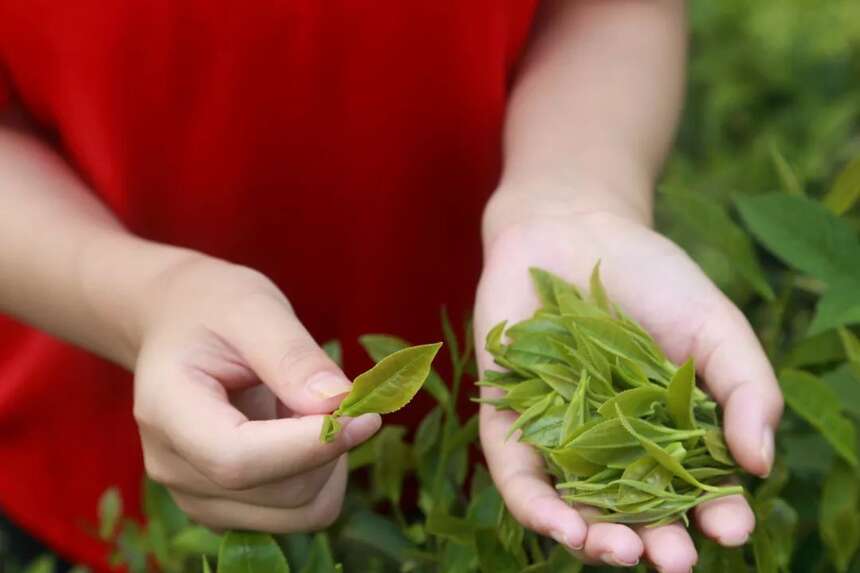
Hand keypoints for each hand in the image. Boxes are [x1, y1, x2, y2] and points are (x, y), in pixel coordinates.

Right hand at [133, 254, 380, 531]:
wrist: (179, 325)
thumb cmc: (215, 308)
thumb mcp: (255, 309)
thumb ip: (294, 358)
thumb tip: (339, 404)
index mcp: (166, 411)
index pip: (237, 459)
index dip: (309, 446)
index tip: (366, 416)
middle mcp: (172, 468)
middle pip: (279, 493)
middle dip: (330, 448)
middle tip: (337, 395)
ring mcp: (194, 497)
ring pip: (298, 513)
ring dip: (328, 465)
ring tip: (309, 410)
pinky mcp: (223, 510)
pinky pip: (295, 514)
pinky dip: (318, 478)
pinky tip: (299, 433)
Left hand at [475, 209, 782, 571]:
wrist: (575, 230)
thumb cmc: (653, 280)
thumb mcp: (716, 329)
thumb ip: (746, 390)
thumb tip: (760, 465)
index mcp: (671, 435)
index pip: (696, 492)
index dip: (715, 516)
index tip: (730, 528)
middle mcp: (615, 448)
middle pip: (635, 514)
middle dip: (655, 544)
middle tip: (672, 561)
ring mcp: (561, 439)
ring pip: (577, 508)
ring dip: (597, 539)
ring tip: (619, 552)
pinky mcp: (510, 423)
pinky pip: (520, 477)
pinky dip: (537, 507)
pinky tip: (562, 526)